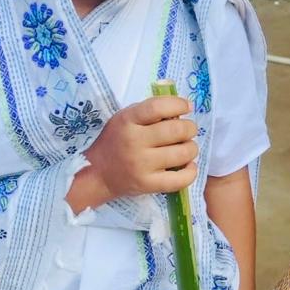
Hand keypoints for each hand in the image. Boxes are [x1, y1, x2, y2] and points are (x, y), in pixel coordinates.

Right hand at [81, 96, 197, 205]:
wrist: (98, 173)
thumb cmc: (116, 141)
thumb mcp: (125, 118)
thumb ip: (150, 110)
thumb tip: (184, 106)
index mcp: (127, 121)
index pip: (158, 107)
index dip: (179, 104)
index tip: (187, 107)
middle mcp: (134, 142)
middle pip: (177, 130)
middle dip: (190, 128)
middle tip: (187, 130)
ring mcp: (141, 165)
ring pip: (183, 153)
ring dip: (191, 148)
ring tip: (185, 147)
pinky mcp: (148, 184)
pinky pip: (181, 179)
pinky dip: (191, 171)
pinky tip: (187, 165)